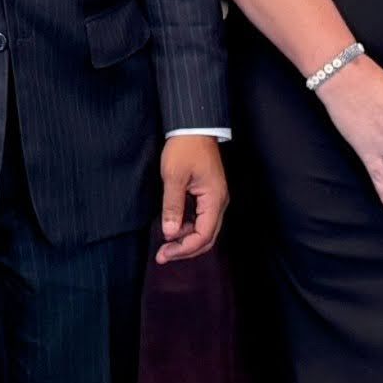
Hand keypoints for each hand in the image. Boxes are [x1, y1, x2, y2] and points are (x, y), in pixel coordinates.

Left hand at [156, 135, 227, 263]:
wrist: (194, 127)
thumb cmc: (185, 148)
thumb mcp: (174, 176)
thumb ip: (172, 206)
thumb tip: (170, 233)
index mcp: (214, 199)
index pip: (203, 235)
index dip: (184, 249)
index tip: (164, 253)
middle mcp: (219, 203)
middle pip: (207, 238)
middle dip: (185, 250)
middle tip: (162, 256)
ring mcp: (215, 199)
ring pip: (204, 230)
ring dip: (185, 241)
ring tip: (164, 244)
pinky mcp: (208, 196)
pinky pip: (201, 220)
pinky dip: (187, 229)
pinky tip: (172, 229)